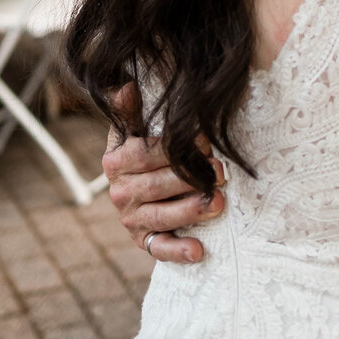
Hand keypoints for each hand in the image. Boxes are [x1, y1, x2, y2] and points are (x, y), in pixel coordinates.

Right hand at [101, 83, 222, 264]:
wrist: (136, 183)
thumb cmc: (143, 147)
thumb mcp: (134, 127)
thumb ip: (130, 111)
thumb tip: (127, 86)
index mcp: (116, 161)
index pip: (147, 154)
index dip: (176, 147)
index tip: (205, 140)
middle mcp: (119, 193)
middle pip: (156, 187)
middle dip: (190, 179)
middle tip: (222, 172)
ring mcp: (131, 219)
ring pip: (161, 217)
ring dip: (190, 211)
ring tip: (219, 203)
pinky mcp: (143, 240)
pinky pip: (159, 249)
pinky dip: (178, 252)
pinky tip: (199, 250)